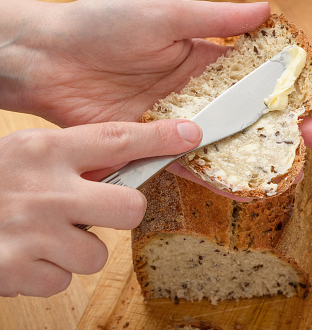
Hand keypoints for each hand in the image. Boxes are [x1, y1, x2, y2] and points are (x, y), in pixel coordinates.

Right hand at [0, 119, 201, 296]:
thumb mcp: (24, 154)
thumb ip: (71, 159)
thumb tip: (125, 162)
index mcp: (43, 151)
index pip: (116, 140)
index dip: (158, 137)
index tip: (190, 134)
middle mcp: (42, 190)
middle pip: (129, 209)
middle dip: (121, 214)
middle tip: (97, 211)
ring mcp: (30, 233)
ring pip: (97, 255)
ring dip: (77, 250)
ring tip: (45, 236)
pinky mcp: (15, 270)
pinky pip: (63, 281)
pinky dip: (49, 272)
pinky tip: (26, 255)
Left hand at [1, 0, 311, 198]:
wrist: (52, 61)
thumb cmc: (103, 25)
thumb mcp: (165, 13)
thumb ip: (215, 18)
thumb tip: (265, 10)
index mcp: (207, 57)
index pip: (264, 69)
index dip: (298, 75)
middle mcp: (202, 93)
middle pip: (258, 113)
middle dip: (295, 122)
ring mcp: (185, 122)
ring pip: (235, 142)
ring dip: (269, 154)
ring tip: (303, 163)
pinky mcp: (162, 147)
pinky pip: (199, 166)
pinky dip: (226, 176)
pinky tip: (256, 185)